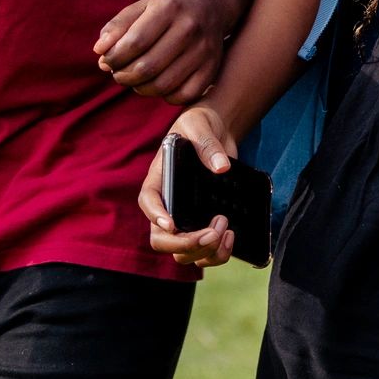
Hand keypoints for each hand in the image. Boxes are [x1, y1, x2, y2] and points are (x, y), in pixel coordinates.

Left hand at [94, 0, 234, 103]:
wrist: (209, 5)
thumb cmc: (166, 9)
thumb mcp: (141, 7)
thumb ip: (117, 27)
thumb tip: (100, 53)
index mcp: (168, 8)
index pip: (133, 43)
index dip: (114, 58)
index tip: (107, 60)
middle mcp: (189, 28)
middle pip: (147, 67)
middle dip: (123, 76)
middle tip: (119, 73)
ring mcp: (204, 50)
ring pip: (163, 85)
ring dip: (140, 88)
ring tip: (135, 78)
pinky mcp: (212, 69)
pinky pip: (182, 96)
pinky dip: (164, 96)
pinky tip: (158, 83)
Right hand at [140, 107, 240, 268]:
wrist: (218, 129)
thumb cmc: (200, 124)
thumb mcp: (200, 124)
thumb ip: (207, 143)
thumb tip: (221, 167)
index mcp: (159, 179)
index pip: (148, 202)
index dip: (156, 216)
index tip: (171, 224)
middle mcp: (168, 204)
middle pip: (161, 240)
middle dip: (186, 243)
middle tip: (212, 232)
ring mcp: (185, 217)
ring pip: (182, 254)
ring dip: (204, 252)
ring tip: (226, 230)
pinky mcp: (204, 223)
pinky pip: (204, 253)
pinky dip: (217, 254)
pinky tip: (231, 236)